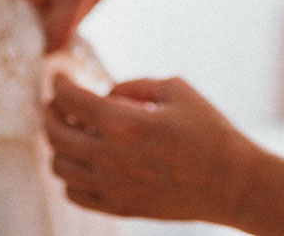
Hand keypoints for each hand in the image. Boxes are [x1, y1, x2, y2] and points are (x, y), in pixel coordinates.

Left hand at [45, 74, 257, 222]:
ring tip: (73, 131)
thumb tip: (107, 92)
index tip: (59, 76)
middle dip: (50, 112)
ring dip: (58, 144)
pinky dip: (70, 174)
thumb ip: (135, 85)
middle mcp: (113, 158)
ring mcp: (114, 187)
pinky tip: (86, 160)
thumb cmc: (211, 132)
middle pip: (56, 135)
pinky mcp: (120, 208)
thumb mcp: (178, 89)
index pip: (72, 101)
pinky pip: (74, 193)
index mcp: (128, 124)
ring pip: (59, 166)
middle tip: (57, 102)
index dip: (59, 84)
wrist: (233, 183)